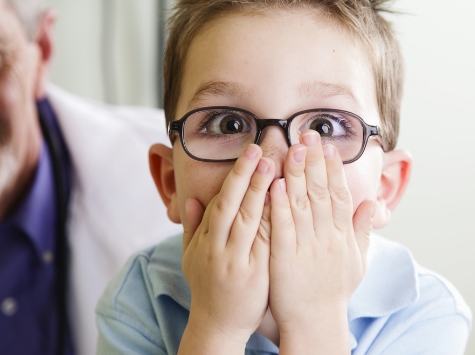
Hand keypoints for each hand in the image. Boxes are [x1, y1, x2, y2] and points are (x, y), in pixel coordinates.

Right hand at [179, 144, 275, 353]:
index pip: (220, 202)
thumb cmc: (206, 286)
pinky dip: (272, 222)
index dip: (234, 177)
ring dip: (260, 193)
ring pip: (248, 221)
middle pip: (232, 206)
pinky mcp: (254, 275)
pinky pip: (264, 243)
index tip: (249, 154)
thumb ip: (191, 227)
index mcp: (203, 241)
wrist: (217, 324)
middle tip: (261, 150)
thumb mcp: (190, 257)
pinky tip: (284, 203)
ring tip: (275, 168)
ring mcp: (236, 261)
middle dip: (246, 176)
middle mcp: (218, 248)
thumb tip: (190, 199)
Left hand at [268, 130, 374, 351]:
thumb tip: (372, 203)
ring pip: (301, 204)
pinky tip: (275, 184)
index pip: (338, 194)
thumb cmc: (334, 291)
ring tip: (292, 149)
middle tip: (308, 135)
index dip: (332, 168)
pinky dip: (279, 205)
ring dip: (297, 175)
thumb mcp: (357, 260)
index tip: (326, 146)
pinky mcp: (284, 257)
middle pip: (320, 192)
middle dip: (314, 162)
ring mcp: (306, 246)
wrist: (316, 322)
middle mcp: (327, 237)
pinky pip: (282, 227)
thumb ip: (363, 230)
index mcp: (342, 236)